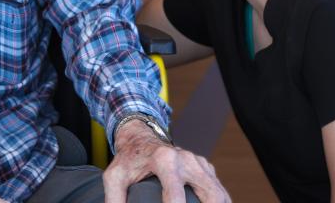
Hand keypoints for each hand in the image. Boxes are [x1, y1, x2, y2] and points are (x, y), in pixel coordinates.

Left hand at [103, 120, 229, 202]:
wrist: (140, 137)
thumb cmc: (128, 160)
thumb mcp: (115, 177)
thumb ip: (114, 200)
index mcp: (165, 160)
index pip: (175, 198)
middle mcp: (186, 159)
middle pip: (210, 195)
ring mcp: (198, 162)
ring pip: (219, 193)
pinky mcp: (205, 167)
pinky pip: (219, 190)